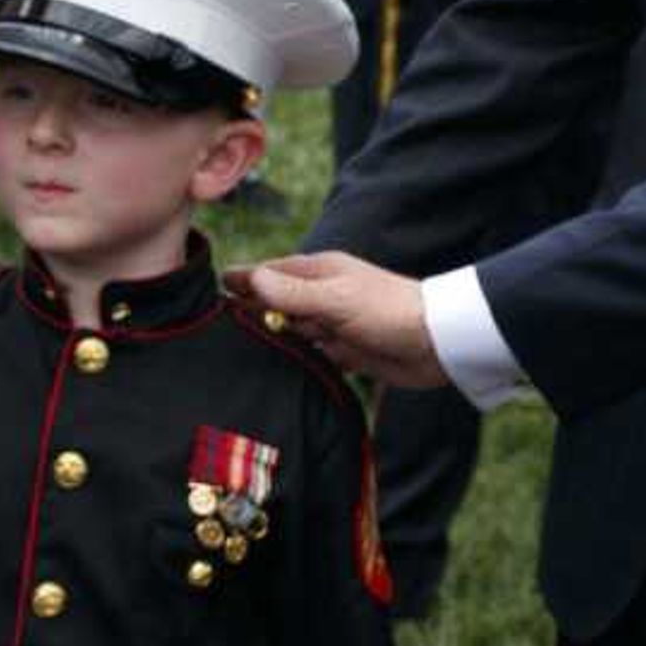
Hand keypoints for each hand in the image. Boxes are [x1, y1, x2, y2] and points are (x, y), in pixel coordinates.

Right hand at [233, 253, 448, 388]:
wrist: (437, 344)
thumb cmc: (389, 311)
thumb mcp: (335, 299)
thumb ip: (291, 292)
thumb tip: (248, 279)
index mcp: (319, 272)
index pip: (268, 274)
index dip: (241, 282)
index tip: (208, 290)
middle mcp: (322, 295)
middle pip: (275, 303)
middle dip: (249, 312)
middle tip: (212, 327)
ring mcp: (333, 324)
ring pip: (291, 330)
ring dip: (270, 338)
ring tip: (233, 351)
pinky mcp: (345, 351)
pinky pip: (311, 355)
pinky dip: (295, 361)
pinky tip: (274, 372)